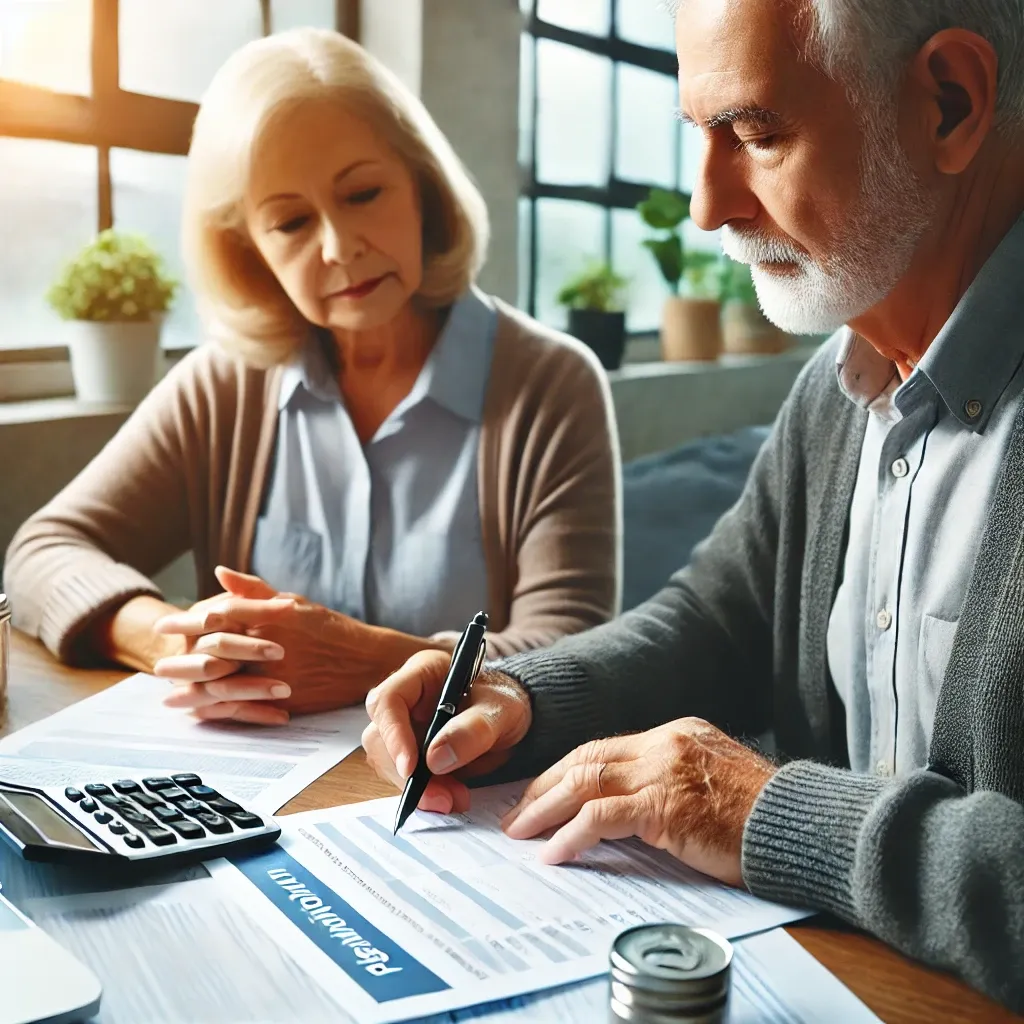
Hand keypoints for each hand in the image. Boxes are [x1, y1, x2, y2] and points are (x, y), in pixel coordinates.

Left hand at [155, 567, 427, 723]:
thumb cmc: (329, 628)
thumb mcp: (294, 602)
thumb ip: (254, 590)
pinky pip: (244, 705)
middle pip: (215, 651)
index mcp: (272, 616)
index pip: (219, 615)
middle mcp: (273, 644)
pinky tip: (199, 711)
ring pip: (225, 682)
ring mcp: (278, 673)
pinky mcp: (286, 698)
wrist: (364, 660)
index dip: (187, 621)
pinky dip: (217, 709)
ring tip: (169, 692)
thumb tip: (220, 573)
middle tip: (158, 664)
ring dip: (192, 689)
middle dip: (183, 659)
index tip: (164, 626)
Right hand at [362, 653, 531, 813]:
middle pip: (381, 737)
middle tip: (442, 798)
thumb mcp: (501, 710)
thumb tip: (435, 759)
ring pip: (389, 762)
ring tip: (454, 799)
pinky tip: (450, 796)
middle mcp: (406, 698)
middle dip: (407, 774)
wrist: (512, 718)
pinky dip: (425, 793)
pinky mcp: (411, 752)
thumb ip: (473, 730)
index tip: (411, 768)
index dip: (393, 734)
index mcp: (422, 672)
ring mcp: (405, 726)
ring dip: (417, 788)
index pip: (388, 699)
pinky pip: (405, 777)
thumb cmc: (505, 701)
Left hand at [501, 718, 774, 886]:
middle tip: (517, 814)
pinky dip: (571, 834)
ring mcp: (663, 770)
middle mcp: (664, 744)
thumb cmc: (762, 815)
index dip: (565, 770)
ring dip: (545, 808)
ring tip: (521, 833)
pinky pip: (601, 816)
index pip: (605, 748)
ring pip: (584, 781)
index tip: (541, 792)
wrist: (800, 824)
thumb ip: (671, 783)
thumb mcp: (711, 783)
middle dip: (543, 786)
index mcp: (675, 734)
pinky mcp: (665, 804)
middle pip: (585, 758)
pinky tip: (555, 853)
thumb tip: (625, 811)